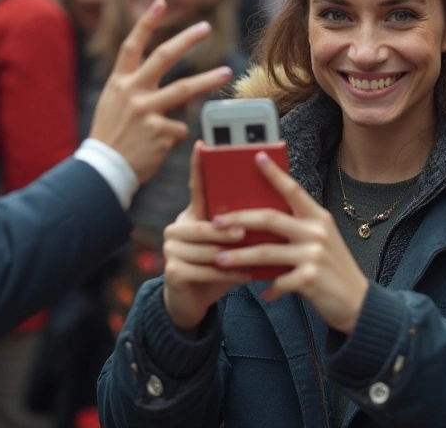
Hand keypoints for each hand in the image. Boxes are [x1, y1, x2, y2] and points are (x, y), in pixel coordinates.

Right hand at [89, 0, 232, 182]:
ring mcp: (146, 111)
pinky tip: (159, 147)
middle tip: (205, 27)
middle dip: (186, 40)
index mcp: (119, 83)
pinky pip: (179, 129)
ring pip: (184, 90)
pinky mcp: (159, 132)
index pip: (132, 45)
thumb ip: (132, 88)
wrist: (103, 172)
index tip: (161, 2)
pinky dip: (174, 137)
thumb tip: (159, 80)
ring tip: (226, 72)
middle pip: (164, 57)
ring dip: (207, 79)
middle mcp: (132, 92)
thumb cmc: (111, 139)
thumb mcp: (113, 106)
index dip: (146, 22)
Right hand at [160, 141, 251, 333]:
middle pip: (206, 225)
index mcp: (192, 214)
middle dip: (229, 231)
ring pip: (207, 249)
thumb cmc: (218, 266)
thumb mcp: (229, 242)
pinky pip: (204, 271)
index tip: (202, 145)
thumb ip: (240, 224)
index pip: (195, 186)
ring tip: (253, 260)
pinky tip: (245, 276)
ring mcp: (171, 249)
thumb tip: (273, 206)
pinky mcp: (172, 271)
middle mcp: (177, 227)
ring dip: (232, 256)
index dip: (198, 166)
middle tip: (247, 233)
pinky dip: (227, 274)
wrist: (193, 301)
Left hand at [212, 152, 369, 333]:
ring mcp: (313, 255)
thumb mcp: (321, 241)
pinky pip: (278, 281)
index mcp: (318, 218)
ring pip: (266, 252)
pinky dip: (269, 288)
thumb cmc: (334, 269)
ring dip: (239, 256)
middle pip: (270, 219)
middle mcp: (316, 232)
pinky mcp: (309, 279)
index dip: (274, 173)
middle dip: (238, 219)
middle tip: (214, 223)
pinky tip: (264, 293)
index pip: (293, 190)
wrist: (358, 301)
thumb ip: (298, 230)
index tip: (257, 157)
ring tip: (219, 259)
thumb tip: (260, 224)